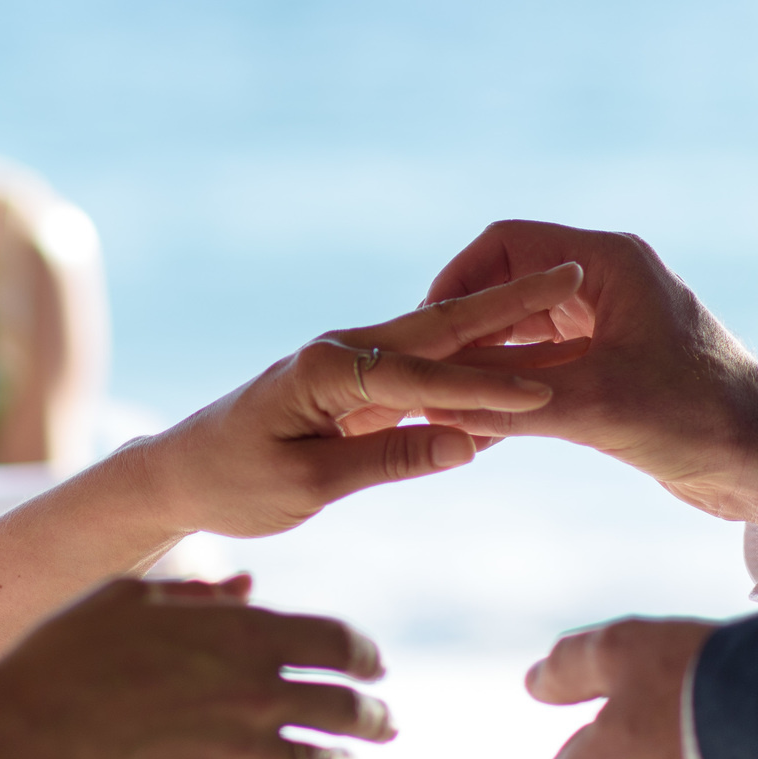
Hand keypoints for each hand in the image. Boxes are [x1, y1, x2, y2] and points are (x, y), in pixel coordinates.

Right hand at [0, 576, 396, 758]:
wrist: (35, 731)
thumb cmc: (73, 651)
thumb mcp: (134, 597)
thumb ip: (199, 594)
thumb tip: (245, 587)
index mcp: (246, 636)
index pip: (338, 644)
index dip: (364, 655)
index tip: (374, 665)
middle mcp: (259, 695)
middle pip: (345, 709)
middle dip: (373, 717)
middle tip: (384, 723)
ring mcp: (243, 754)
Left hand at [138, 265, 591, 539]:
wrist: (185, 473)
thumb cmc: (234, 482)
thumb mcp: (306, 484)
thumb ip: (384, 460)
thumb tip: (465, 444)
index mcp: (323, 371)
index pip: (417, 379)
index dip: (481, 389)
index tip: (541, 392)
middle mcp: (340, 351)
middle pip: (439, 328)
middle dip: (509, 303)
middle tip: (572, 274)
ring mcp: (350, 360)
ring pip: (438, 340)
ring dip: (501, 319)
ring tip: (562, 293)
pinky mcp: (357, 380)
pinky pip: (425, 367)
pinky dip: (473, 357)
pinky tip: (517, 352)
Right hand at [426, 222, 757, 528]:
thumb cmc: (701, 417)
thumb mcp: (595, 403)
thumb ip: (511, 396)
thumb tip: (430, 397)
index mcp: (609, 265)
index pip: (507, 245)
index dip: (456, 281)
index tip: (422, 329)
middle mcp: (604, 286)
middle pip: (506, 287)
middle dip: (461, 328)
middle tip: (417, 368)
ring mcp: (606, 327)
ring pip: (519, 332)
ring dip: (481, 363)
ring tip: (434, 398)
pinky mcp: (608, 368)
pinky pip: (538, 366)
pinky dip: (506, 389)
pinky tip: (473, 424)